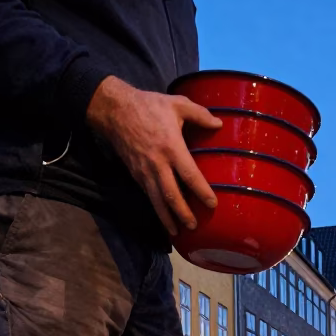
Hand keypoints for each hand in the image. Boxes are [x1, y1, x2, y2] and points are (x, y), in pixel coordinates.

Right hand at [86, 76, 221, 235]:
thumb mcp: (177, 104)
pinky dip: (156, 209)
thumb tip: (219, 125)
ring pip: (157, 201)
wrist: (116, 111)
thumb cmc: (149, 106)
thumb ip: (200, 114)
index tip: (212, 204)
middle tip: (194, 226)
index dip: (202, 192)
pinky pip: (148, 195)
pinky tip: (163, 217)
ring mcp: (145, 172)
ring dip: (167, 218)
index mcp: (172, 148)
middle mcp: (158, 165)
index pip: (190, 176)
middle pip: (172, 196)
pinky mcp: (136, 174)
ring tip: (177, 232)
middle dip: (183, 214)